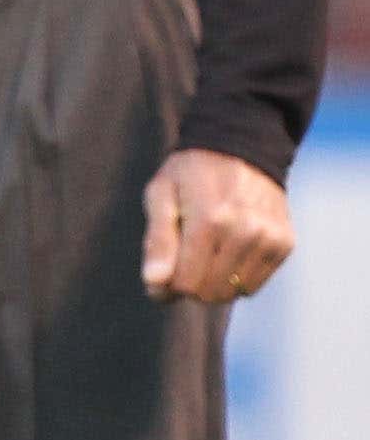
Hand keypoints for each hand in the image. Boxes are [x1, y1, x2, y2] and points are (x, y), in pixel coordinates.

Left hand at [140, 147, 293, 304]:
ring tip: (208, 249)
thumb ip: (157, 241)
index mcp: (210, 220)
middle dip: (190, 282)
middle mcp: (245, 231)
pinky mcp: (284, 243)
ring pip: (232, 292)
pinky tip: (229, 250)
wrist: (241, 146)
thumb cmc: (190, 174)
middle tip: (185, 255)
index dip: (167, 284)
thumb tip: (155, 284)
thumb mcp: (161, 195)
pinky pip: (253, 285)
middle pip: (208, 292)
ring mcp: (269, 238)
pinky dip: (236, 276)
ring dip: (214, 281)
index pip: (185, 284)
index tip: (163, 268)